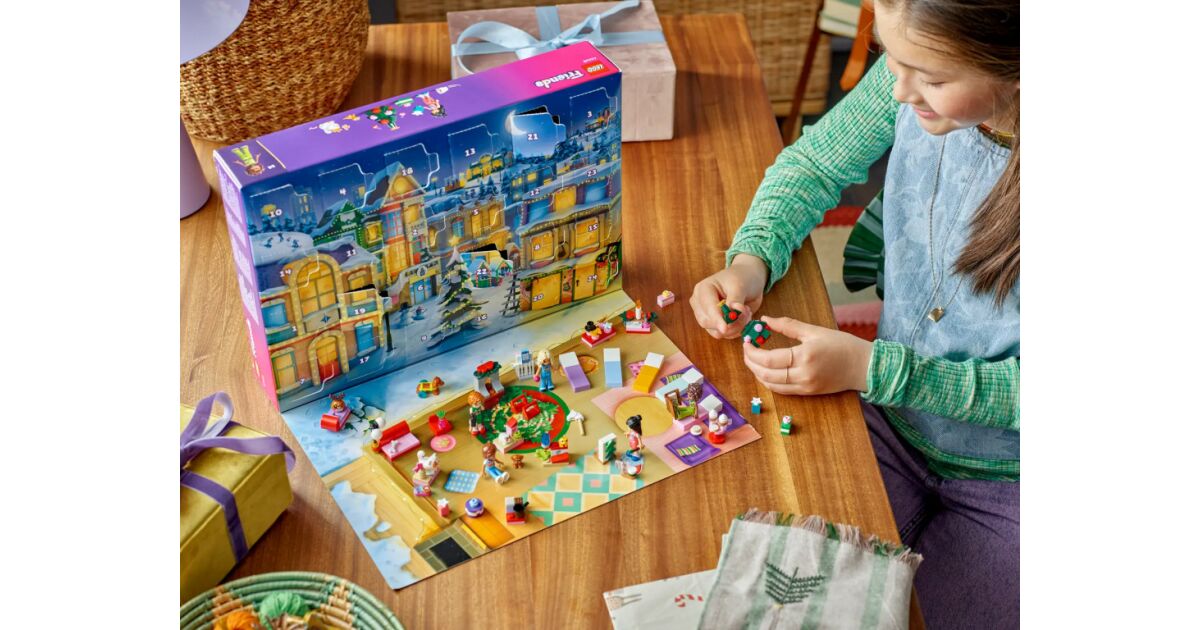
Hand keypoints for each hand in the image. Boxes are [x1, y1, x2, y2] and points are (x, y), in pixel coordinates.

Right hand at [689, 254, 768, 338]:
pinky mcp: (715, 324)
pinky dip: (736, 330)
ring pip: (716, 332)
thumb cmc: (742, 278)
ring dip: (735, 328)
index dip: (716, 319)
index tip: (725, 329)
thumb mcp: (740, 286)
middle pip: (707, 323)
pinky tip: (744, 318)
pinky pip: (724, 335)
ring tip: (747, 313)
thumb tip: (733, 312)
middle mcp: (700, 304)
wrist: (748, 280)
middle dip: (729, 324)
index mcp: (703, 290)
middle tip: (747, 314)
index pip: (707, 308)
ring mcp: (707, 315)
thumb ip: (735, 299)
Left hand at [742, 315, 873, 394]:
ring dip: (758, 373)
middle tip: (746, 351)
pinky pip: (782, 390)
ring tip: (753, 360)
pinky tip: (766, 370)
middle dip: (751, 363)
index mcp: (805, 356)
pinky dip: (769, 381)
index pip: (768, 359)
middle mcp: (803, 375)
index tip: (746, 342)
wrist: (864, 366)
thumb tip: (765, 319)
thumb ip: (788, 325)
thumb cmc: (842, 345)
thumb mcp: (815, 330)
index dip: (752, 352)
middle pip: (766, 374)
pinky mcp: (808, 393)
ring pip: (772, 385)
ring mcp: (805, 387)